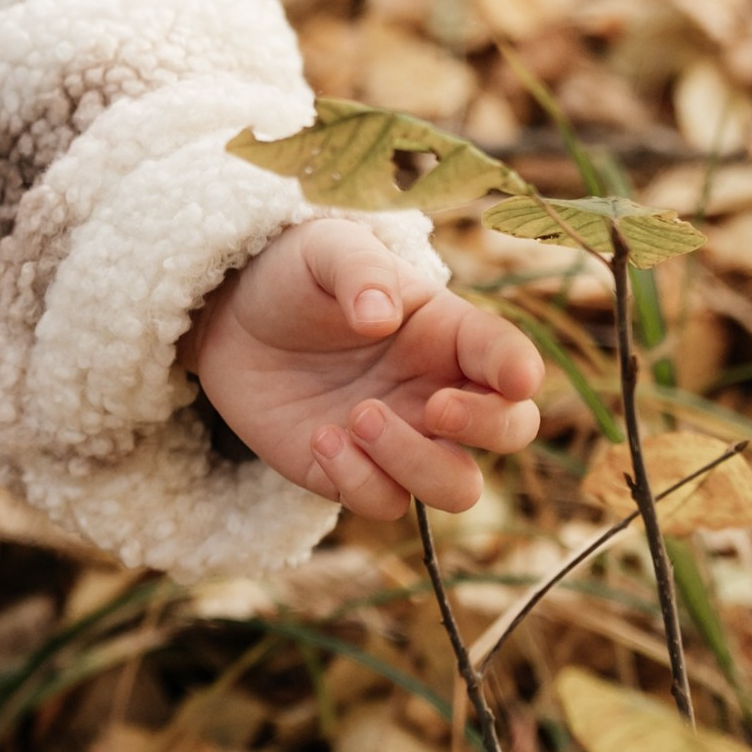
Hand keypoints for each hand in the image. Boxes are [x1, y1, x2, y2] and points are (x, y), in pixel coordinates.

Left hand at [186, 219, 542, 521]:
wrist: (230, 317)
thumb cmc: (294, 274)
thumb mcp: (325, 249)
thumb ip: (359, 270)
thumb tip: (382, 317)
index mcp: (449, 332)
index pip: (509, 358)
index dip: (520, 372)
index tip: (511, 377)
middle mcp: (439, 391)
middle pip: (510, 432)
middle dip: (486, 428)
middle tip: (433, 408)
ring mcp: (402, 439)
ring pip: (457, 487)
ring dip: (418, 465)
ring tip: (358, 417)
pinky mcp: (353, 473)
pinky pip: (383, 503)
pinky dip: (359, 481)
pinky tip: (320, 437)